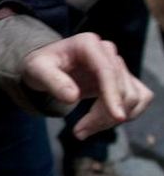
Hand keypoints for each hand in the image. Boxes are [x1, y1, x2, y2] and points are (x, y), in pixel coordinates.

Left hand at [22, 33, 153, 139]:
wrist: (46, 67)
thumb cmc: (40, 66)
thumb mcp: (37, 71)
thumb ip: (52, 81)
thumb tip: (72, 97)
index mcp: (87, 44)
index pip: (107, 71)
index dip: (113, 94)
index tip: (117, 117)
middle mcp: (107, 51)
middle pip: (121, 89)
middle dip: (104, 115)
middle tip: (79, 132)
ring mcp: (118, 64)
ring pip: (132, 98)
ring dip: (112, 119)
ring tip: (84, 130)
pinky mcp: (124, 79)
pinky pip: (138, 100)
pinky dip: (125, 115)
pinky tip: (101, 122)